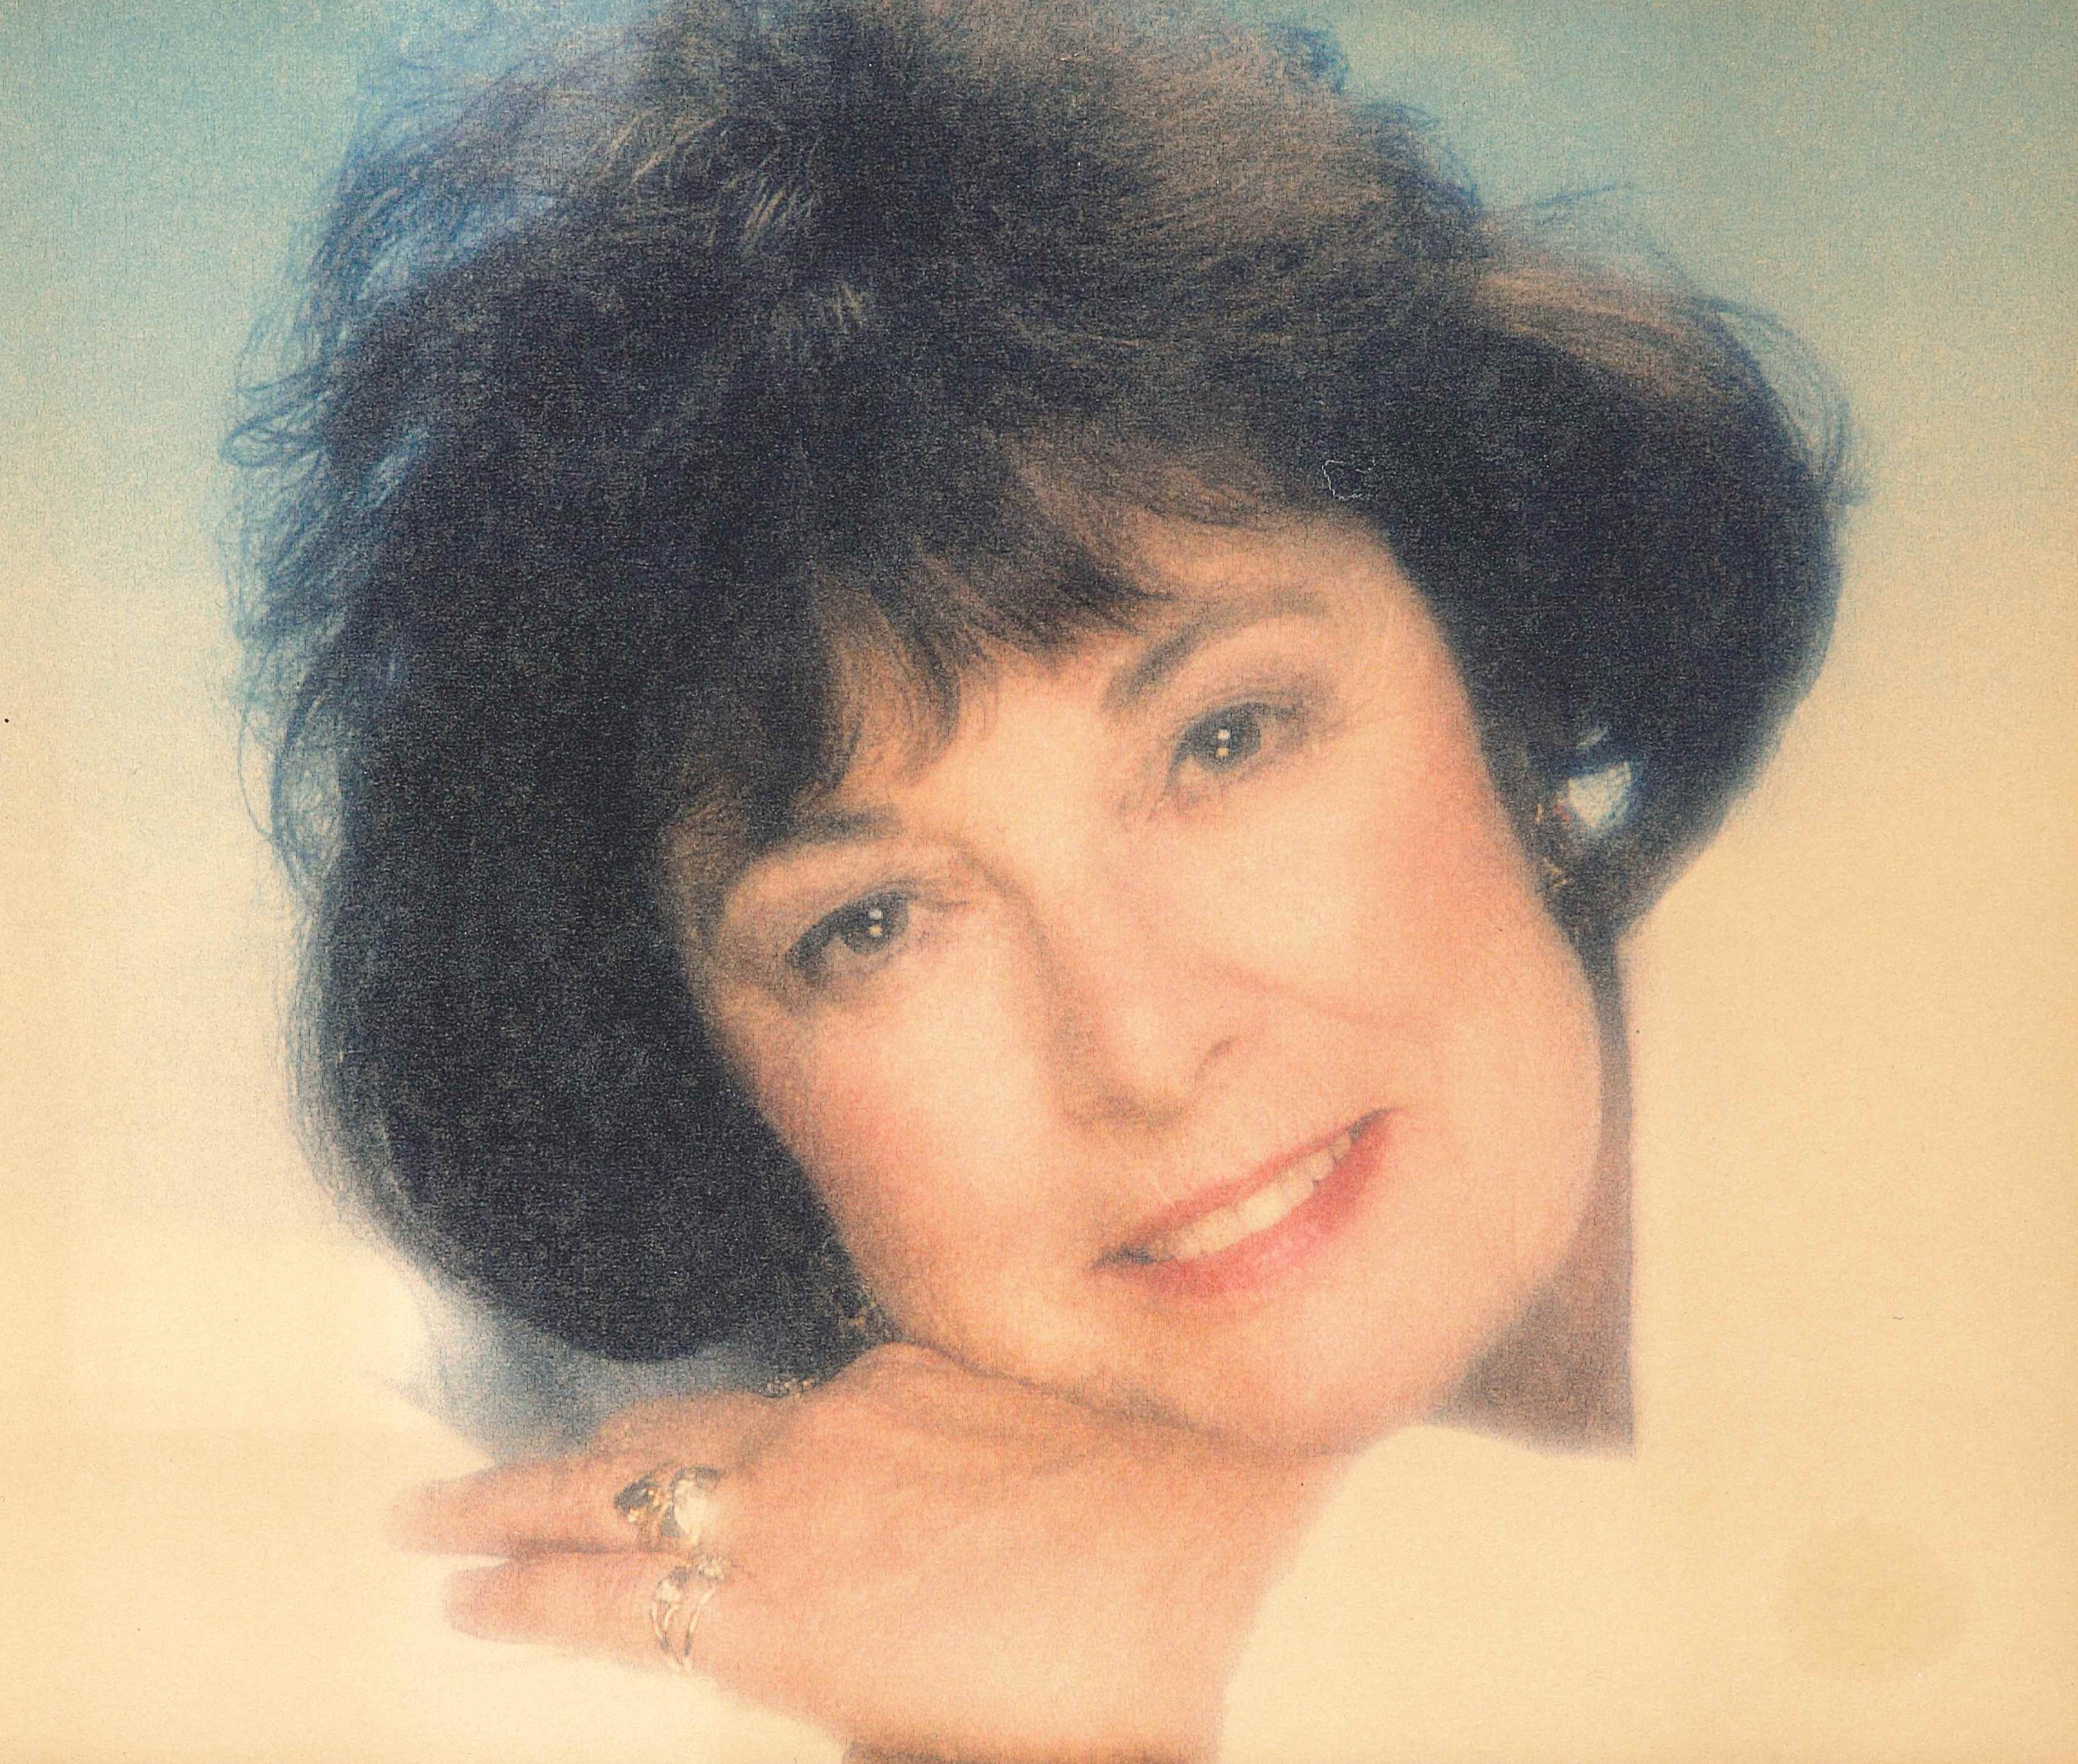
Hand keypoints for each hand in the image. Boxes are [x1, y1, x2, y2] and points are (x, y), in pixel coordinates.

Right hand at [392, 1342, 1336, 1761]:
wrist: (1219, 1519)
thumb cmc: (1106, 1674)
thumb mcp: (961, 1759)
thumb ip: (864, 1741)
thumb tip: (821, 1706)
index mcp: (779, 1620)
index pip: (600, 1604)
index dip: (517, 1601)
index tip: (457, 1601)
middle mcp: (786, 1506)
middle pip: (602, 1496)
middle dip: (496, 1509)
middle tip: (418, 1518)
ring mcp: (839, 1420)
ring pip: (671, 1425)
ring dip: (584, 1453)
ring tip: (517, 1466)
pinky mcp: (900, 1368)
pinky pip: (767, 1391)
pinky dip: (702, 1415)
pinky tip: (690, 1426)